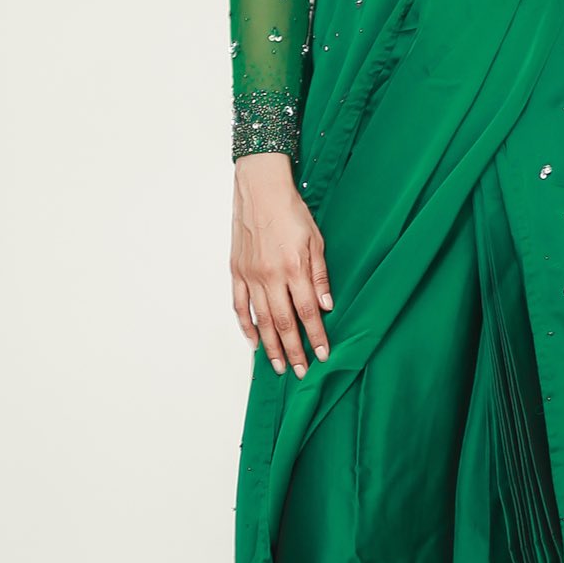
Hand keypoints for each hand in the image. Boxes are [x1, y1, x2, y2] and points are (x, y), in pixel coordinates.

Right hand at [231, 152, 332, 377]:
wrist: (260, 190)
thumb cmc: (291, 211)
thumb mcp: (316, 239)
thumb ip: (320, 275)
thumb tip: (326, 306)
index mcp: (294, 268)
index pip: (307, 312)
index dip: (315, 336)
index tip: (323, 355)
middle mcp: (271, 276)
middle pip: (283, 323)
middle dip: (294, 351)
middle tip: (301, 371)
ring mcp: (251, 276)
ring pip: (261, 320)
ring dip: (271, 346)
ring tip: (278, 367)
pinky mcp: (237, 272)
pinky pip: (240, 306)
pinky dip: (246, 327)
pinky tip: (254, 342)